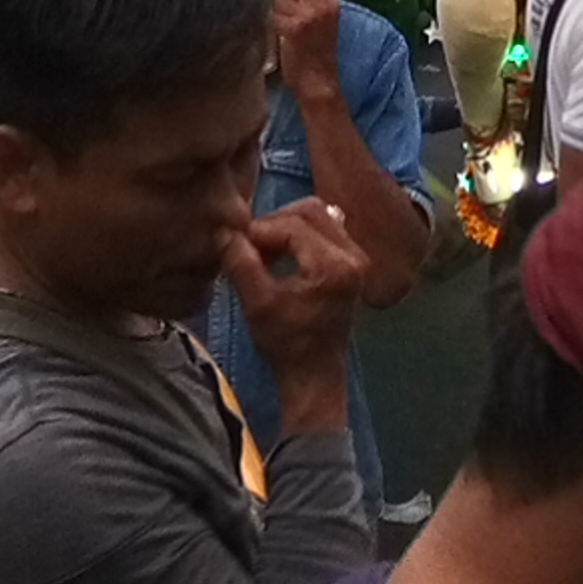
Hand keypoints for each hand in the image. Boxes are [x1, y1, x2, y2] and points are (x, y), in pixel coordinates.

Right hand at [222, 195, 364, 412]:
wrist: (315, 373)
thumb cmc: (285, 344)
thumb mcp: (257, 304)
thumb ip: (242, 264)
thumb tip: (226, 232)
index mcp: (334, 266)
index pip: (292, 225)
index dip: (259, 229)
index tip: (235, 244)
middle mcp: (353, 256)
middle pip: (310, 211)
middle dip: (274, 222)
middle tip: (249, 244)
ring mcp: (356, 258)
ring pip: (318, 217)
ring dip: (285, 227)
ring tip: (261, 250)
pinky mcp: (351, 263)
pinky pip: (324, 230)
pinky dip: (298, 235)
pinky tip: (278, 254)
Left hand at [269, 0, 346, 111]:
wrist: (319, 84)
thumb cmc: (316, 57)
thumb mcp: (321, 24)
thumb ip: (308, 5)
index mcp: (331, 4)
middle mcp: (321, 6)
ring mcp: (308, 16)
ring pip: (279, 0)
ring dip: (273, 10)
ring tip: (277, 25)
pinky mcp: (294, 28)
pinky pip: (272, 16)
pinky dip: (269, 23)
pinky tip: (273, 33)